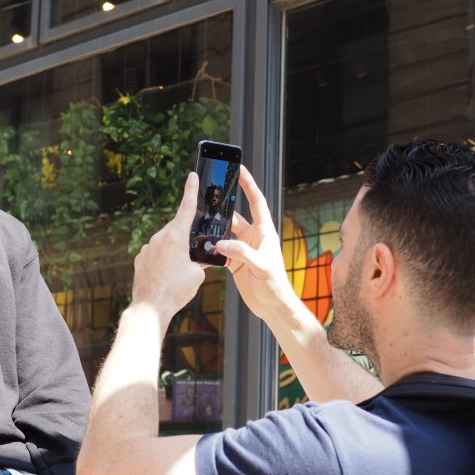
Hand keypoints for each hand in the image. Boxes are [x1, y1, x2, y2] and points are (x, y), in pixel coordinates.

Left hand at [130, 172, 206, 319]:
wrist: (151, 306)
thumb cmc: (176, 290)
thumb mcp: (197, 274)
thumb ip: (200, 260)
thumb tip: (200, 258)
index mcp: (176, 237)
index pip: (186, 208)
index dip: (190, 190)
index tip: (192, 176)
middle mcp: (159, 238)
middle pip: (177, 229)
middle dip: (186, 237)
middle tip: (194, 253)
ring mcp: (147, 248)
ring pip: (166, 242)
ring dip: (175, 251)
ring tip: (179, 271)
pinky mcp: (141, 258)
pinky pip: (156, 253)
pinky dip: (164, 260)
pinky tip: (167, 275)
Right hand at [215, 167, 307, 325]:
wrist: (271, 306)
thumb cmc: (275, 285)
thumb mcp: (261, 266)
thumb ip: (241, 253)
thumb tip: (221, 244)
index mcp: (265, 231)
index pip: (256, 202)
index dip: (249, 184)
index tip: (240, 169)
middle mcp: (253, 237)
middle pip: (235, 215)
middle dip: (222, 205)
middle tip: (208, 192)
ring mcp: (242, 248)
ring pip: (224, 232)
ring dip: (213, 228)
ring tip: (199, 219)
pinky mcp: (233, 261)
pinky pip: (219, 248)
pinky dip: (210, 246)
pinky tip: (200, 244)